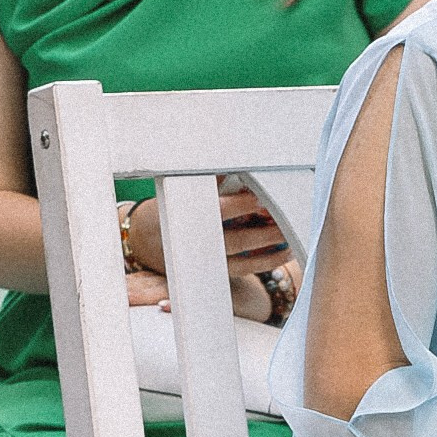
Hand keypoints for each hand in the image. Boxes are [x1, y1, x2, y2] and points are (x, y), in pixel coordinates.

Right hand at [125, 186, 289, 289]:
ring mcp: (207, 261)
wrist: (144, 238)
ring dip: (271, 247)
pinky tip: (285, 252)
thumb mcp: (181, 189)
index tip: (264, 197)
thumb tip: (239, 164)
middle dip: (265, 229)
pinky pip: (245, 270)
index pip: (221, 211)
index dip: (244, 205)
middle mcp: (199, 243)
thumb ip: (211, 180)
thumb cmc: (168, 207)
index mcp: (189, 218)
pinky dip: (267, 262)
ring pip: (245, 259)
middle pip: (238, 239)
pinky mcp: (215, 272)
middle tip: (287, 217)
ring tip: (293, 234)